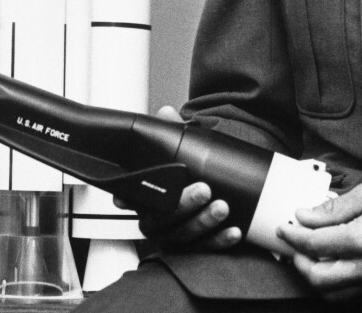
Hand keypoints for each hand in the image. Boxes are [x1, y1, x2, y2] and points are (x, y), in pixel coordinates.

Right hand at [114, 106, 241, 251]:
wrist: (215, 190)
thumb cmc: (190, 171)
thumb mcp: (182, 150)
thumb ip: (173, 131)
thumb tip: (167, 112)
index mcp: (147, 198)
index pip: (133, 198)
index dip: (129, 198)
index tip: (128, 197)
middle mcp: (156, 220)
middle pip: (163, 219)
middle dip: (184, 205)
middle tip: (205, 189)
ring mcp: (174, 236)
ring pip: (185, 235)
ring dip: (204, 222)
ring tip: (222, 207)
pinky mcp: (194, 249)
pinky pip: (205, 248)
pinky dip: (220, 241)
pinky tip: (234, 231)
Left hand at [276, 183, 361, 299]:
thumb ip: (334, 207)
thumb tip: (306, 214)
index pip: (315, 243)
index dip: (293, 235)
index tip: (285, 226)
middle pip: (318, 277)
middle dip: (298, 260)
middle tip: (292, 242)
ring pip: (331, 293)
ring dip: (312, 276)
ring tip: (307, 255)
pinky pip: (348, 295)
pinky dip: (331, 284)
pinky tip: (329, 265)